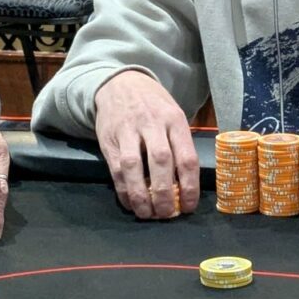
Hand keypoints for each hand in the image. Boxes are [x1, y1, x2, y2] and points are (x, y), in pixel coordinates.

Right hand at [94, 70, 198, 218]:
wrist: (120, 84)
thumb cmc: (154, 105)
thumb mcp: (174, 114)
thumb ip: (180, 144)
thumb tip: (186, 186)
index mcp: (175, 120)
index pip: (187, 156)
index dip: (189, 186)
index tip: (189, 206)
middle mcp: (153, 124)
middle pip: (161, 161)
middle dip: (164, 193)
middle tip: (168, 214)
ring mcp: (129, 131)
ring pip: (134, 166)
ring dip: (141, 195)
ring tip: (148, 214)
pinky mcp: (109, 140)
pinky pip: (116, 170)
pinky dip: (124, 191)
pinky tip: (131, 203)